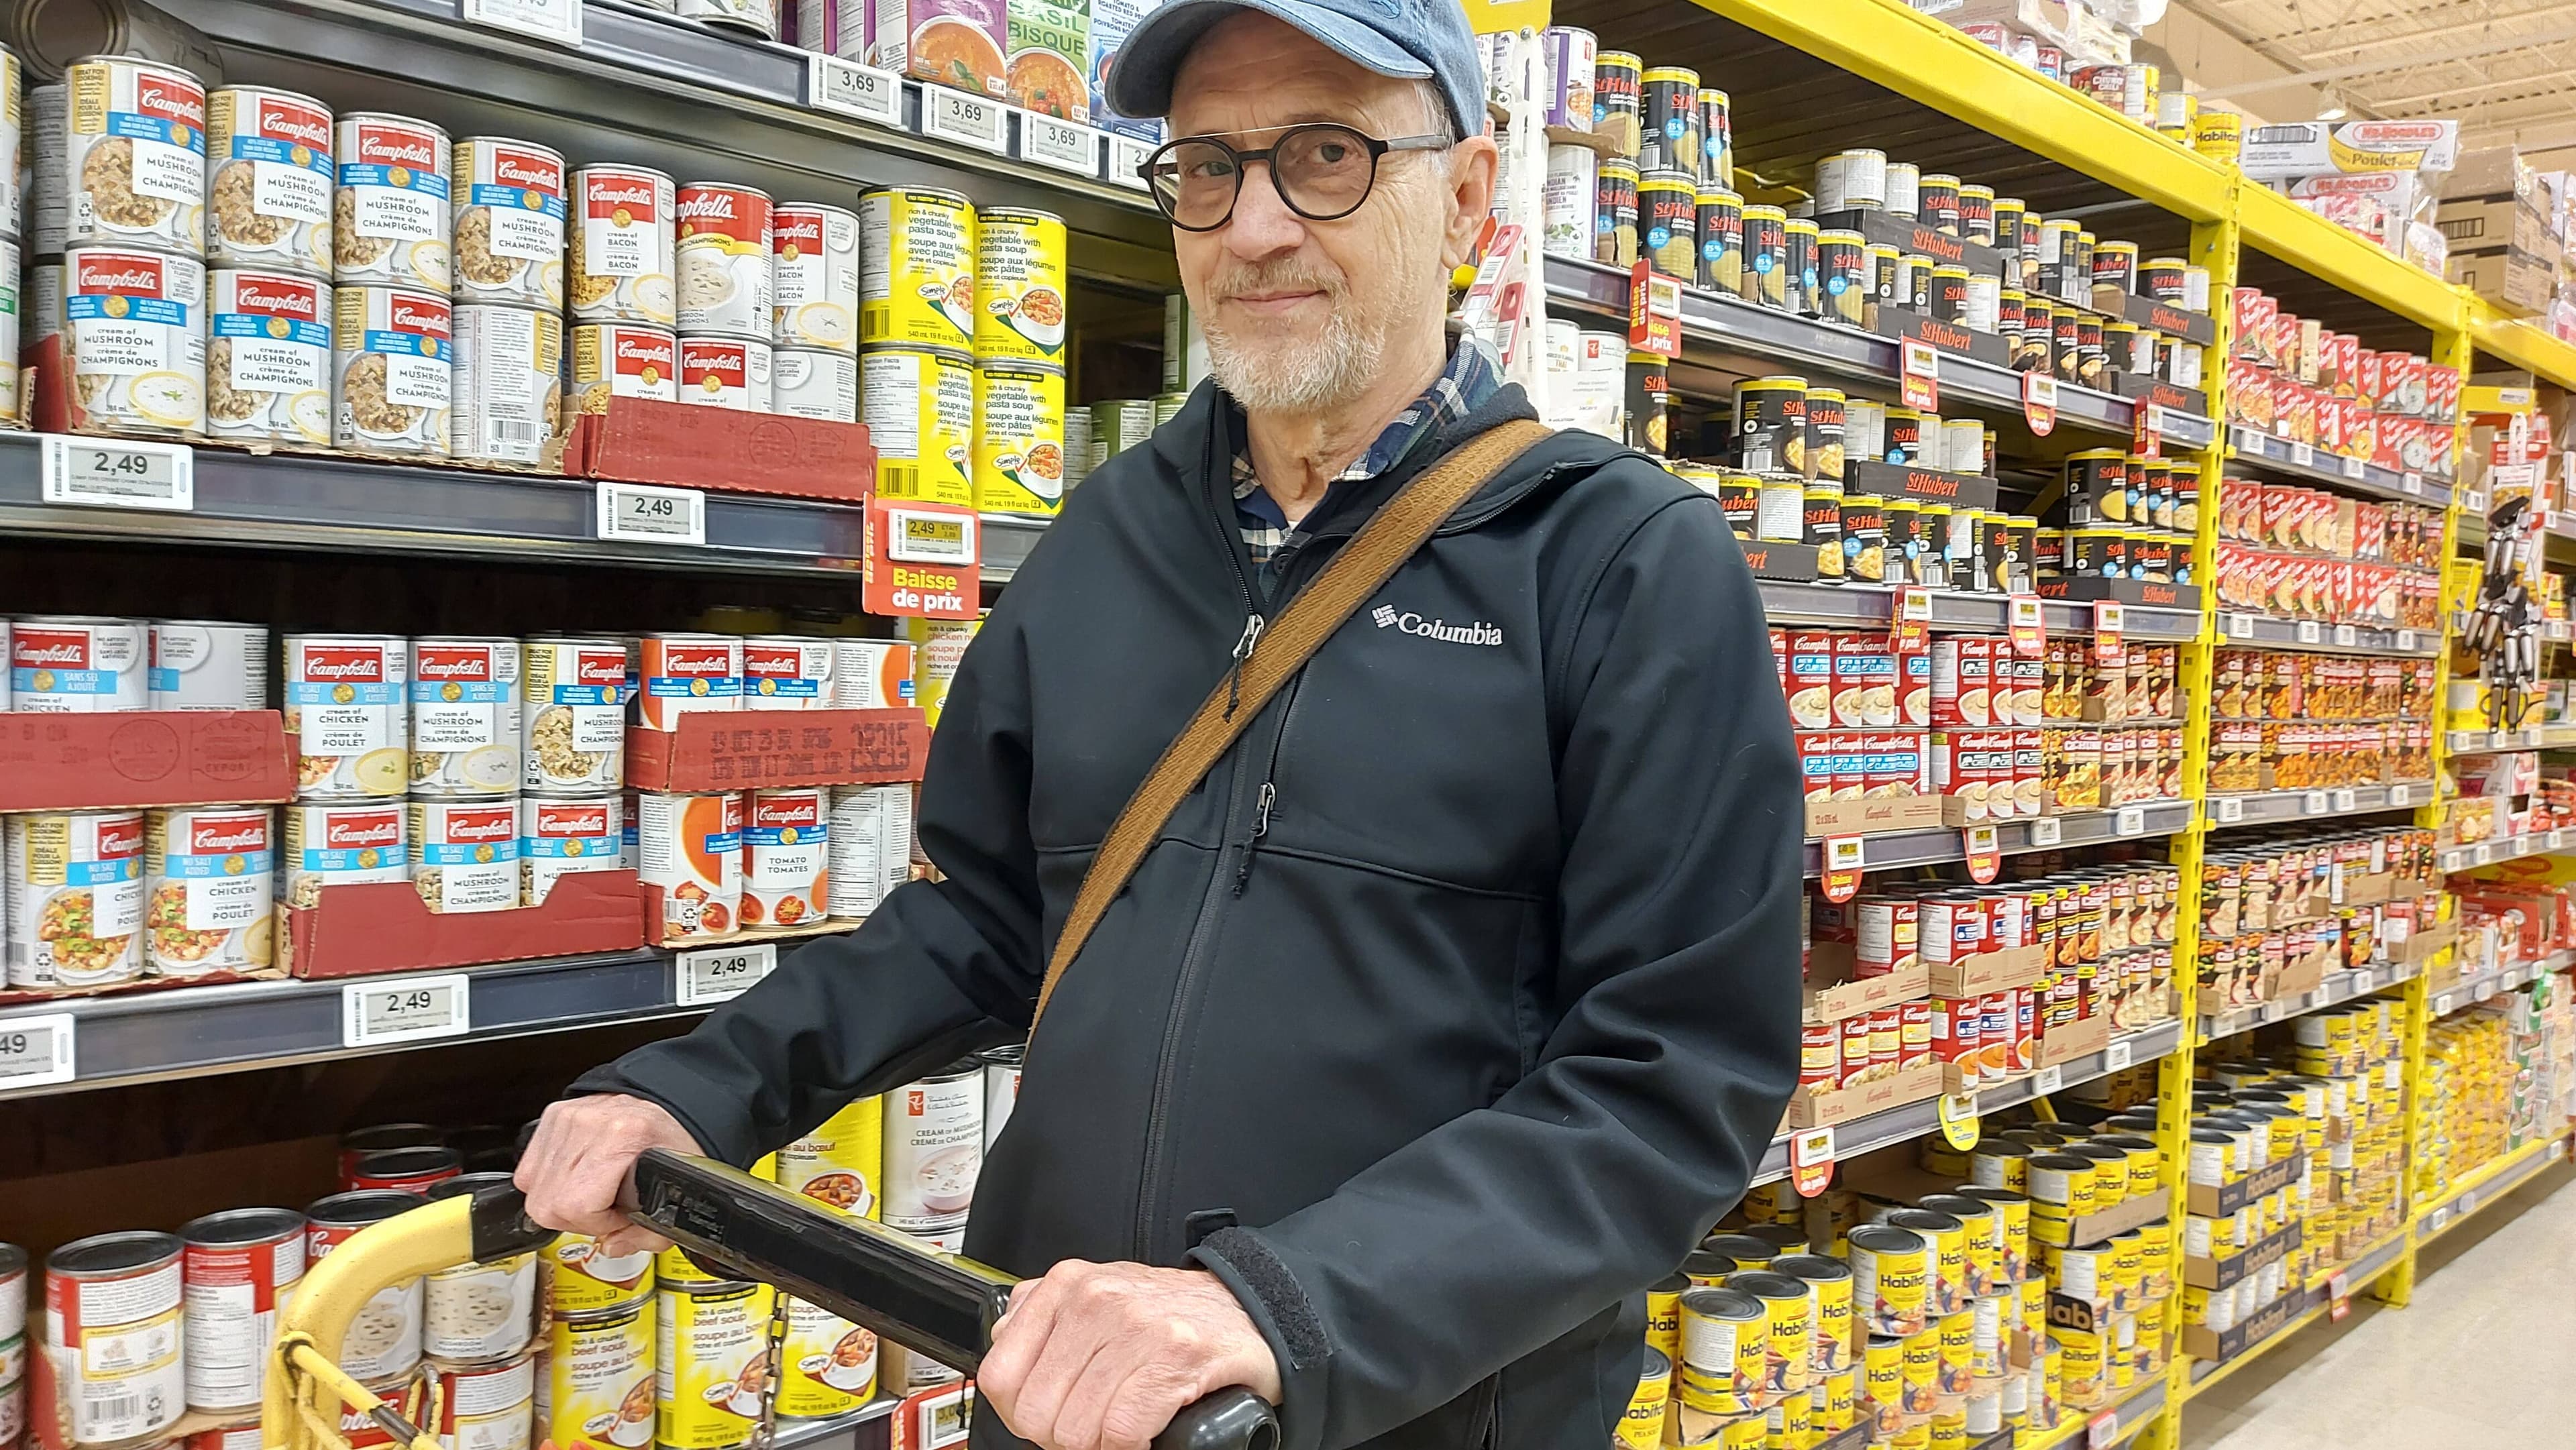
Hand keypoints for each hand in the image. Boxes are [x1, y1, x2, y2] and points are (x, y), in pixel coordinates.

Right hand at [514, 1094, 702, 1255]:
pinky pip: (529, 1170)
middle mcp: (591, 1124)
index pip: (578, 1205)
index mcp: (625, 1137)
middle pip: (549, 1204)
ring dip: (560, 1203)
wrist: (665, 1106)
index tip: (618, 1218)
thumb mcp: (675, 1189)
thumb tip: (613, 1247)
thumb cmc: (671, 1140)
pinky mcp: (553, 1117)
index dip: (598, 1224)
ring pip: (533, 1189)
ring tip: (592, 1194)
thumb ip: (648, 1232)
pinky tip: (576, 1180)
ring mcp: (568, 1118)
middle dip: (577, 1219)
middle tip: (604, 1209)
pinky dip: (547, 1183)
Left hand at [978, 1261, 1281, 1449]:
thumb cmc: (1170, 1316)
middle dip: (1063, 1437)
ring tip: (1122, 1428)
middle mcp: (1095, 1299)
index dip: (1022, 1415)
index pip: (1001, 1376)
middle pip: (1038, 1413)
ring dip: (1100, 1445)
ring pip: (1077, 1430)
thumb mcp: (1096, 1300)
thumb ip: (1044, 1323)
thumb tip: (1006, 1360)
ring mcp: (1135, 1325)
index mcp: (1066, 1286)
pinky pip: (1120, 1433)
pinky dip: (1130, 1447)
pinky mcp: (1174, 1356)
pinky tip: (1145, 1434)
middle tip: (1094, 1429)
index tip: (1052, 1417)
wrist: (1249, 1311)